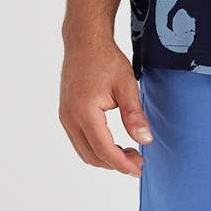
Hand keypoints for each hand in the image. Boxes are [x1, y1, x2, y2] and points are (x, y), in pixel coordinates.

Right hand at [60, 39, 152, 176]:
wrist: (84, 42)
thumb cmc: (106, 60)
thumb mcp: (126, 86)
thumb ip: (134, 115)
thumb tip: (145, 141)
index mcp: (84, 111)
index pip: (104, 149)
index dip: (122, 164)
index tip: (140, 168)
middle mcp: (70, 117)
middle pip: (91, 155)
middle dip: (115, 164)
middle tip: (138, 161)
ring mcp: (65, 117)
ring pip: (84, 151)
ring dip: (105, 158)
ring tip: (128, 154)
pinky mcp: (66, 114)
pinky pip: (79, 141)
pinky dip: (96, 149)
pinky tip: (114, 144)